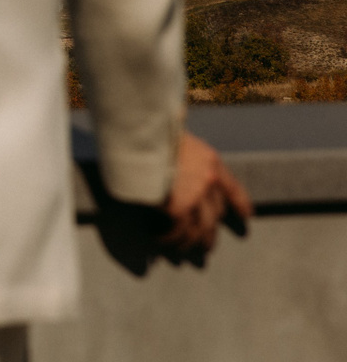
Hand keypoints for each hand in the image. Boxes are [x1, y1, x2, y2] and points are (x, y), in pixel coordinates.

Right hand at [159, 132, 251, 262]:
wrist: (138, 135)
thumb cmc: (149, 132)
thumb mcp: (174, 138)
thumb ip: (181, 156)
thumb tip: (172, 168)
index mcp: (210, 161)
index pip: (232, 187)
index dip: (239, 203)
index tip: (246, 216)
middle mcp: (208, 181)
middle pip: (216, 213)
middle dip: (211, 232)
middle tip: (206, 247)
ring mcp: (195, 197)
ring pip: (201, 230)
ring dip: (191, 244)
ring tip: (182, 254)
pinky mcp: (178, 210)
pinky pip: (177, 233)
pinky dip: (169, 241)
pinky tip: (159, 243)